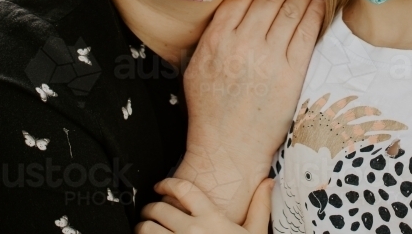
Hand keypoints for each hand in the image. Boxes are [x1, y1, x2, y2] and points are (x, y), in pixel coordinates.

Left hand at [136, 178, 272, 233]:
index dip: (167, 184)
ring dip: (143, 226)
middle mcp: (193, 230)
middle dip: (150, 207)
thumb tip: (268, 183)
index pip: (183, 190)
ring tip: (145, 227)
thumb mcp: (255, 233)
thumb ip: (259, 207)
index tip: (161, 185)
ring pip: (147, 229)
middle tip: (150, 210)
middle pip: (159, 208)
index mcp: (212, 218)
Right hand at [175, 0, 324, 221]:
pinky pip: (306, 33)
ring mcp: (268, 60)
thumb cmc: (210, 110)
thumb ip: (213, 34)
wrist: (227, 151)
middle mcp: (242, 46)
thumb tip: (233, 3)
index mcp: (216, 40)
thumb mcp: (196, 66)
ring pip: (291, 10)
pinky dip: (314, 11)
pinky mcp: (290, 76)